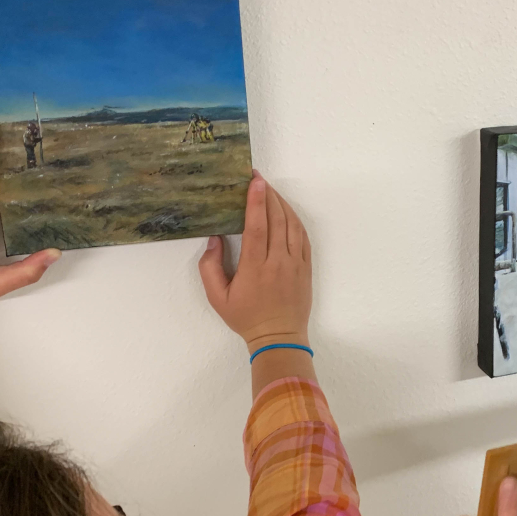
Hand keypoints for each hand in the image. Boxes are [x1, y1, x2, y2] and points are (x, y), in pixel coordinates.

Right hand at [199, 172, 311, 353]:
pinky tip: (286, 210)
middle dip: (267, 194)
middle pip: (276, 219)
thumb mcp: (217, 298)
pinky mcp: (306, 267)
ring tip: (269, 190)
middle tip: (257, 178)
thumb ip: (210, 268)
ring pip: (292, 224)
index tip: (255, 181)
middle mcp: (278, 261)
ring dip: (281, 203)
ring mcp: (295, 263)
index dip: (256, 201)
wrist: (279, 337)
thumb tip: (214, 240)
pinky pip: (303, 236)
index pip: (257, 227)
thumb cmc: (246, 318)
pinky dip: (295, 219)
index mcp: (255, 267)